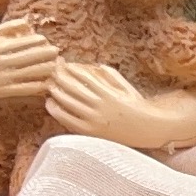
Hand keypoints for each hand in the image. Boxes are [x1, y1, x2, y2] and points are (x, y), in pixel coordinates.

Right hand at [0, 20, 60, 107]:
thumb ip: (4, 29)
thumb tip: (26, 23)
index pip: (21, 43)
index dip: (36, 41)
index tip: (46, 40)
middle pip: (28, 57)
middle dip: (45, 54)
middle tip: (57, 51)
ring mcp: (0, 79)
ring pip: (29, 73)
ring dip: (45, 69)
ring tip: (56, 65)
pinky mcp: (1, 92)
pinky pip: (23, 89)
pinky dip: (37, 86)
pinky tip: (46, 83)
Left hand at [46, 62, 195, 148]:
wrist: (146, 129)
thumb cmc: (136, 105)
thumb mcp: (125, 86)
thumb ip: (109, 74)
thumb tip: (92, 66)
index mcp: (108, 92)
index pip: (84, 76)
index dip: (70, 69)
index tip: (63, 63)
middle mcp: (100, 106)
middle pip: (72, 88)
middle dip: (59, 77)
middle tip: (50, 71)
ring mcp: (94, 120)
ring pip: (67, 103)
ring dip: (55, 92)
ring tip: (49, 85)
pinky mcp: (90, 131)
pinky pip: (68, 120)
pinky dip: (56, 111)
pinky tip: (50, 104)